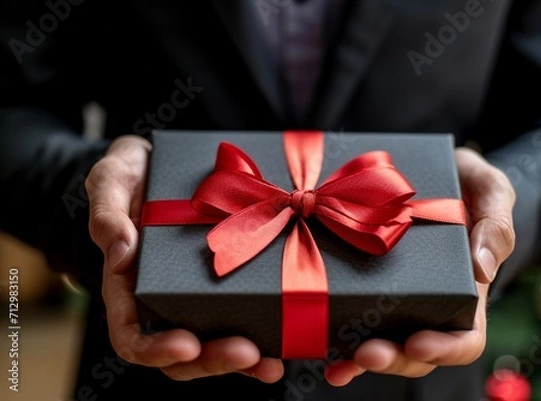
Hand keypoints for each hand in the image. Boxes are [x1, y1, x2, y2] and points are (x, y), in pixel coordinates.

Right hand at [85, 135, 283, 382]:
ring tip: (271, 363)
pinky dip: (261, 335)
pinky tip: (284, 343)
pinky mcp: (225, 280)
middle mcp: (161, 297)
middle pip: (179, 352)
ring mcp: (194, 293)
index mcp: (127, 284)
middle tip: (246, 353)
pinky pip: (240, 317)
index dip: (154, 348)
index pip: (131, 334)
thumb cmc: (131, 172)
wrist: (163, 162)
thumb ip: (107, 214)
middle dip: (212, 360)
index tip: (186, 345)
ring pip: (212, 344)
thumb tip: (120, 255)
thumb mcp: (111, 180)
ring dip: (243, 361)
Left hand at [324, 146, 515, 385]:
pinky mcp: (365, 280)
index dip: (445, 348)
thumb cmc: (467, 182)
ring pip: (382, 342)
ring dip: (359, 360)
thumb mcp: (491, 190)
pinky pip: (352, 314)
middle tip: (367, 353)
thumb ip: (496, 223)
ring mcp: (395, 295)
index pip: (466, 337)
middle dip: (393, 358)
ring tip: (338, 366)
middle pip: (416, 351)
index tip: (419, 343)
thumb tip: (482, 269)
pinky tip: (316, 339)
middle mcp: (429, 301)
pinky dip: (335, 334)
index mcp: (466, 289)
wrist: (429, 168)